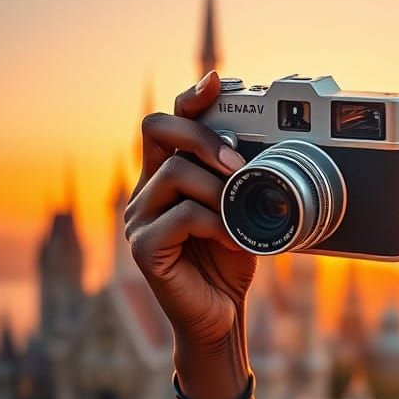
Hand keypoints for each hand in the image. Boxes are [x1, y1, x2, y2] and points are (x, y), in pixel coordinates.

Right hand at [126, 71, 256, 352]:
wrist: (220, 316)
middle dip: (201, 135)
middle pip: (157, 131)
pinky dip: (216, 222)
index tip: (217, 81)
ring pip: (173, 172)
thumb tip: (260, 152)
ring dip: (218, 188)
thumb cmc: (228, 263)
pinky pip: (180, 216)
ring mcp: (138, 219)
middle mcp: (145, 192)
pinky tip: (233, 239)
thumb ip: (238, 183)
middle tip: (237, 161)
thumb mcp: (240, 213)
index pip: (167, 125)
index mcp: (165, 179)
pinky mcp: (143, 248)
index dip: (189, 99)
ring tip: (241, 213)